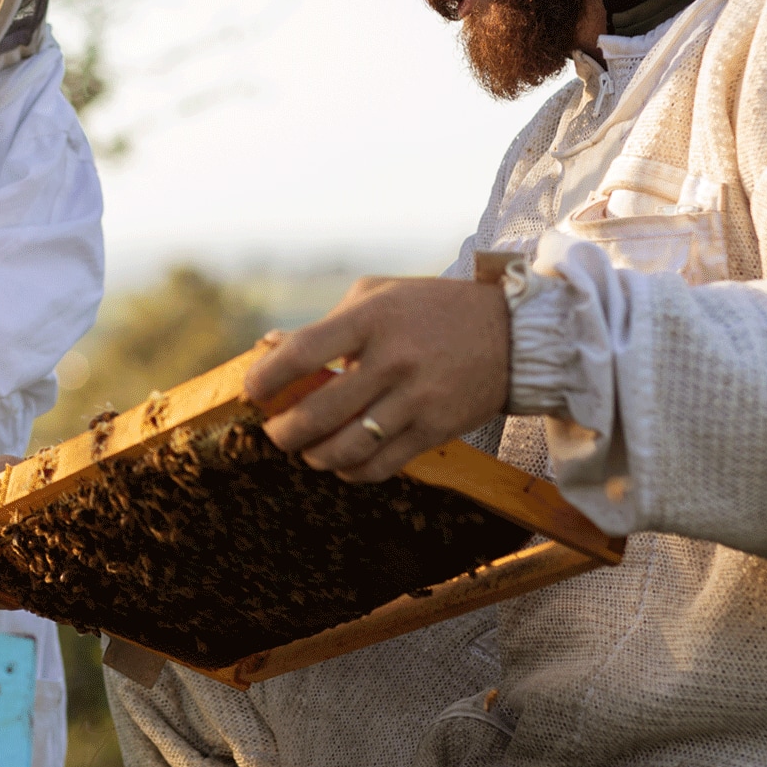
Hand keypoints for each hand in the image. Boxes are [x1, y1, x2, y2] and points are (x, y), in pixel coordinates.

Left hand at [244, 276, 509, 481]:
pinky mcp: (435, 429)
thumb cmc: (433, 309)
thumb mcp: (379, 294)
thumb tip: (271, 346)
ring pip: (346, 447)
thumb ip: (328, 321)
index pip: (303, 352)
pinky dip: (352, 471)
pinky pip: (381, 464)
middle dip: (284, 431)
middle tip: (275, 432)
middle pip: (318, 412)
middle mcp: (392, 359)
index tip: (253, 392)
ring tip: (307, 451)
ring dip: (314, 457)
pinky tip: (342, 463)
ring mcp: (415, 398)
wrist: (513, 334)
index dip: (267, 377)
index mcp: (372, 319)